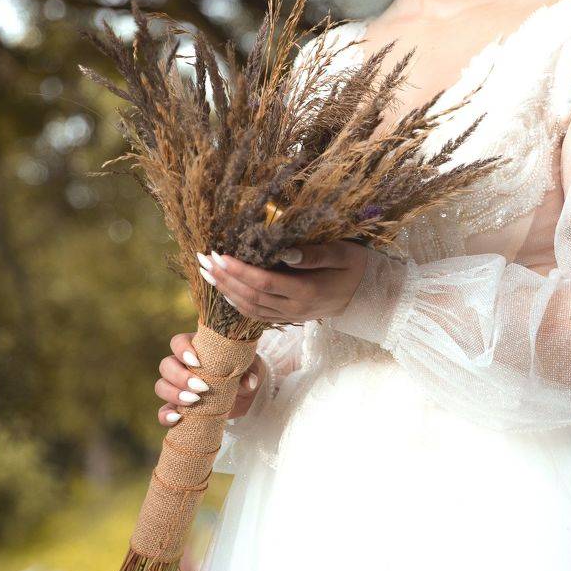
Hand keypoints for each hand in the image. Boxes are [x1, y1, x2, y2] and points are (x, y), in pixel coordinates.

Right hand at [155, 331, 263, 426]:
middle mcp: (182, 366)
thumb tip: (249, 383)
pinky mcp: (178, 407)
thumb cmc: (244, 371)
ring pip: (161, 386)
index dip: (182, 350)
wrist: (245, 395)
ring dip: (173, 394)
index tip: (196, 362)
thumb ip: (251, 371)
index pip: (178, 342)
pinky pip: (163, 411)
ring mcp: (177, 387)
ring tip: (194, 401)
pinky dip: (166, 415)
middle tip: (201, 387)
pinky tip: (177, 418)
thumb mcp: (252, 367)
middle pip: (166, 365)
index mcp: (196, 348)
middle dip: (180, 377)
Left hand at [196, 241, 367, 325]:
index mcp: (306, 291)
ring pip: (250, 309)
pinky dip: (238, 305)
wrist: (368, 295)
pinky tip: (225, 293)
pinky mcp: (289, 317)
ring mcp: (291, 316)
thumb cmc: (356, 267)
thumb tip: (285, 252)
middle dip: (223, 280)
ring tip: (206, 274)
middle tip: (202, 261)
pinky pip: (258, 315)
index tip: (218, 255)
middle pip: (250, 297)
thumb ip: (314, 254)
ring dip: (225, 292)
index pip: (263, 282)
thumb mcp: (342, 254)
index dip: (238, 271)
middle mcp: (295, 308)